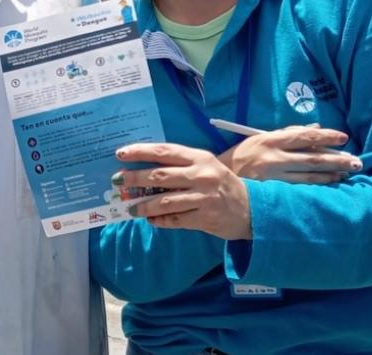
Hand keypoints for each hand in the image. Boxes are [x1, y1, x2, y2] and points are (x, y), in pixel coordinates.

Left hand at [113, 143, 251, 239]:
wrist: (254, 209)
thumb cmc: (223, 184)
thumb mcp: (207, 166)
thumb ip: (181, 165)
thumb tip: (146, 169)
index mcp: (200, 158)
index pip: (164, 151)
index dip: (140, 152)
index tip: (120, 154)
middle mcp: (201, 175)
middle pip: (160, 176)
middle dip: (134, 178)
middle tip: (117, 181)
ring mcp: (203, 197)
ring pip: (164, 201)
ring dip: (143, 205)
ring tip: (131, 208)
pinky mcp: (205, 218)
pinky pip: (175, 219)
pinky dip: (160, 220)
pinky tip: (151, 219)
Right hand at [219, 126, 361, 182]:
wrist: (220, 177)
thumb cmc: (242, 156)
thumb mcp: (260, 139)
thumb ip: (287, 134)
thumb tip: (314, 128)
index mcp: (269, 140)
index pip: (304, 136)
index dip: (326, 137)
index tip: (343, 138)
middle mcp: (272, 157)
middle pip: (311, 158)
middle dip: (336, 160)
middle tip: (356, 162)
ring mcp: (273, 176)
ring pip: (309, 176)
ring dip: (330, 174)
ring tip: (346, 173)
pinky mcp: (272, 190)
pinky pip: (300, 188)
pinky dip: (317, 186)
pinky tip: (330, 184)